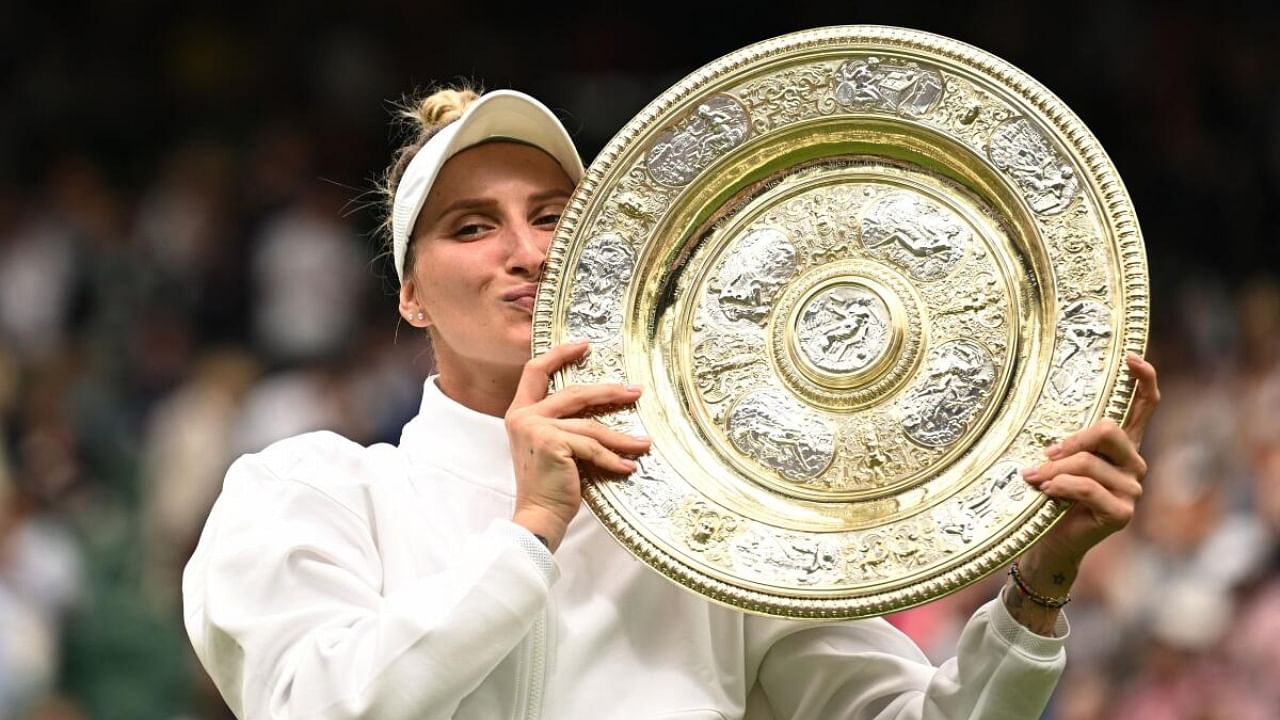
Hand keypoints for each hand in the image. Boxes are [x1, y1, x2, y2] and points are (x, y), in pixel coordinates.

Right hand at [505, 341, 650, 551]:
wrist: (538, 517)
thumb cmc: (549, 486)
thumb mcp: (550, 447)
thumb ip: (562, 424)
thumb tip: (601, 406)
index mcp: (520, 413)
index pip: (535, 371)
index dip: (560, 354)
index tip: (585, 345)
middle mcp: (524, 417)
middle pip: (574, 393)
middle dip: (609, 392)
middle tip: (635, 391)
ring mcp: (536, 428)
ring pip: (590, 424)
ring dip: (621, 436)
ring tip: (644, 443)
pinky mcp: (552, 443)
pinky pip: (593, 447)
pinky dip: (614, 458)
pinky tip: (629, 466)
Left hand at [1016, 353, 1160, 597]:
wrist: (1048, 542)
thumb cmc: (1049, 496)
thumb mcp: (1057, 459)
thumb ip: (1065, 440)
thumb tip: (1050, 431)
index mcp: (1122, 447)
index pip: (1145, 407)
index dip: (1144, 380)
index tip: (1131, 358)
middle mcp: (1133, 465)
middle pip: (1108, 430)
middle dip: (1069, 442)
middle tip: (1043, 455)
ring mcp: (1131, 489)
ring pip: (1088, 462)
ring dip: (1052, 470)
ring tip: (1034, 479)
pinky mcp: (1121, 512)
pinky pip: (1084, 487)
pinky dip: (1058, 487)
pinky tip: (1046, 493)